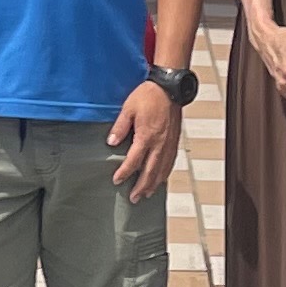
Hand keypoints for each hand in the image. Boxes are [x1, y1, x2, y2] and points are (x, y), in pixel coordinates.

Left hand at [108, 81, 180, 199]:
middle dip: (141, 187)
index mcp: (146, 136)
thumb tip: (111, 142)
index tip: (117, 180)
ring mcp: (169, 143)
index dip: (125, 172)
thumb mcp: (128, 108)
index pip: (134, 161)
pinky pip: (170, 162)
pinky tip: (161, 178)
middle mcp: (159, 144)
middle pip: (150, 172)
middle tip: (134, 198)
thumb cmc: (149, 95)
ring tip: (146, 194)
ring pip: (162, 170)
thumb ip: (120, 127)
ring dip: (154, 184)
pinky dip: (165, 174)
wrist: (169, 88)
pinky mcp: (174, 141)